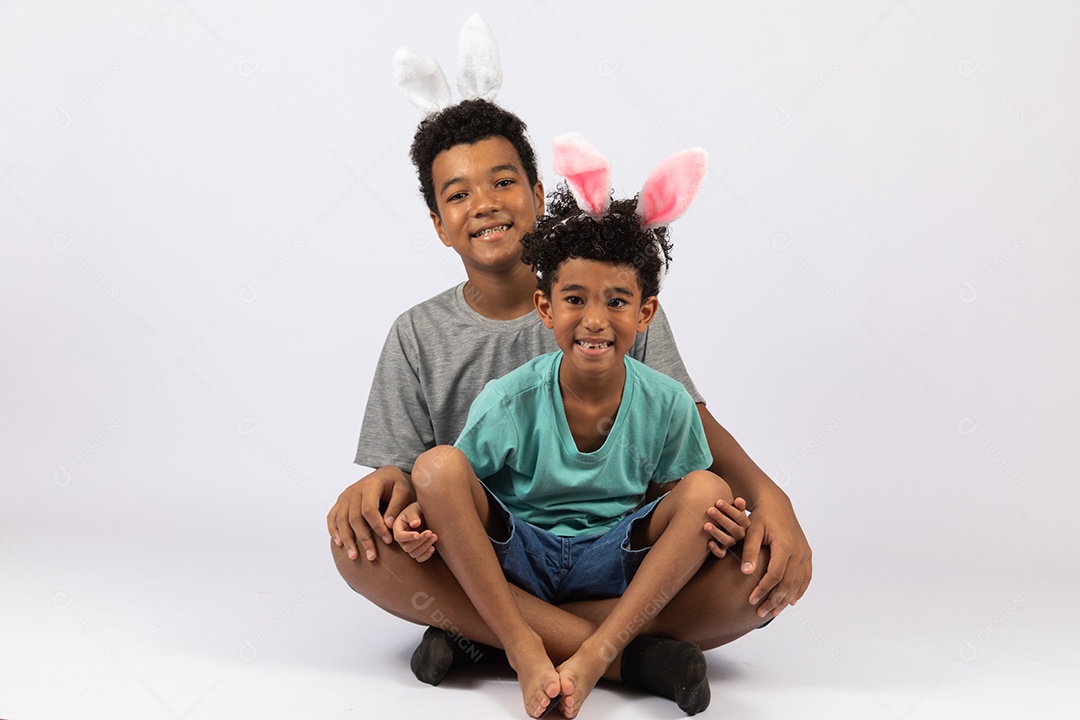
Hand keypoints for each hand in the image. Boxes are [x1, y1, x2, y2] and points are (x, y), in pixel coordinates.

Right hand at [327, 466, 412, 561]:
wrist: (385, 475)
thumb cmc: (396, 485)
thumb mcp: (403, 492)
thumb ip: (397, 507)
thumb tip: (388, 525)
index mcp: (370, 486)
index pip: (369, 510)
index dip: (377, 527)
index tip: (388, 540)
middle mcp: (354, 490)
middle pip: (354, 518)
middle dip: (363, 539)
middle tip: (372, 556)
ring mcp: (345, 496)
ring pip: (341, 520)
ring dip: (347, 539)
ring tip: (354, 556)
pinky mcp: (340, 502)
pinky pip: (332, 517)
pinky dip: (333, 530)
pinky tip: (339, 544)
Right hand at [392, 502, 437, 561]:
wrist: (426, 512)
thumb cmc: (418, 509)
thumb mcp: (414, 509)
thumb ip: (413, 516)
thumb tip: (415, 524)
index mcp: (397, 527)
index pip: (399, 536)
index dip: (408, 537)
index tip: (418, 534)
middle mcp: (402, 539)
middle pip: (407, 547)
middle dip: (420, 541)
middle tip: (430, 532)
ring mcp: (409, 546)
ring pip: (414, 554)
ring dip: (425, 547)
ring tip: (435, 536)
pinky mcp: (417, 550)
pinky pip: (419, 558)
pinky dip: (426, 555)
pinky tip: (433, 547)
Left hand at [704, 496, 749, 556]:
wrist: (722, 526)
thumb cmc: (727, 513)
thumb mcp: (734, 508)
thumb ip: (738, 505)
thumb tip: (739, 500)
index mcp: (744, 523)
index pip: (740, 517)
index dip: (729, 509)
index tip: (718, 501)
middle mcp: (740, 534)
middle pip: (733, 528)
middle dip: (721, 518)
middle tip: (710, 510)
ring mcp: (731, 542)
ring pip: (727, 540)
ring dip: (716, 532)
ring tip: (706, 525)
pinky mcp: (723, 551)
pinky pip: (721, 553)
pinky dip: (715, 549)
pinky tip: (709, 542)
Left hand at [739, 495, 811, 618]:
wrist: (777, 504)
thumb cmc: (761, 517)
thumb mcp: (752, 531)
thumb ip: (749, 552)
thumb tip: (746, 573)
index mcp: (785, 545)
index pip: (774, 575)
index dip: (763, 590)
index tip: (751, 601)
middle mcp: (798, 551)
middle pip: (787, 583)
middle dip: (774, 600)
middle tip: (760, 613)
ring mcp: (805, 553)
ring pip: (798, 583)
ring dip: (786, 600)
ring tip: (773, 612)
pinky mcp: (807, 554)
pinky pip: (806, 577)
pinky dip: (799, 591)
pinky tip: (790, 601)